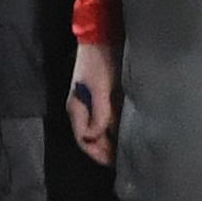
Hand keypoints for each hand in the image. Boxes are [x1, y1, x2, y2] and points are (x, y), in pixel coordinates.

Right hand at [67, 41, 120, 166]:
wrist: (100, 37)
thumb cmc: (99, 62)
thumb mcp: (101, 87)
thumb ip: (100, 112)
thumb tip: (96, 137)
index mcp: (76, 108)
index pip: (84, 139)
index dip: (98, 153)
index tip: (114, 162)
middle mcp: (80, 108)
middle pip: (88, 137)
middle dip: (102, 151)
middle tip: (122, 161)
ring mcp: (88, 103)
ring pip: (96, 129)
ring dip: (107, 140)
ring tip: (124, 149)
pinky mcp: (98, 96)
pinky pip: (103, 119)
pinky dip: (111, 129)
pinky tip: (123, 131)